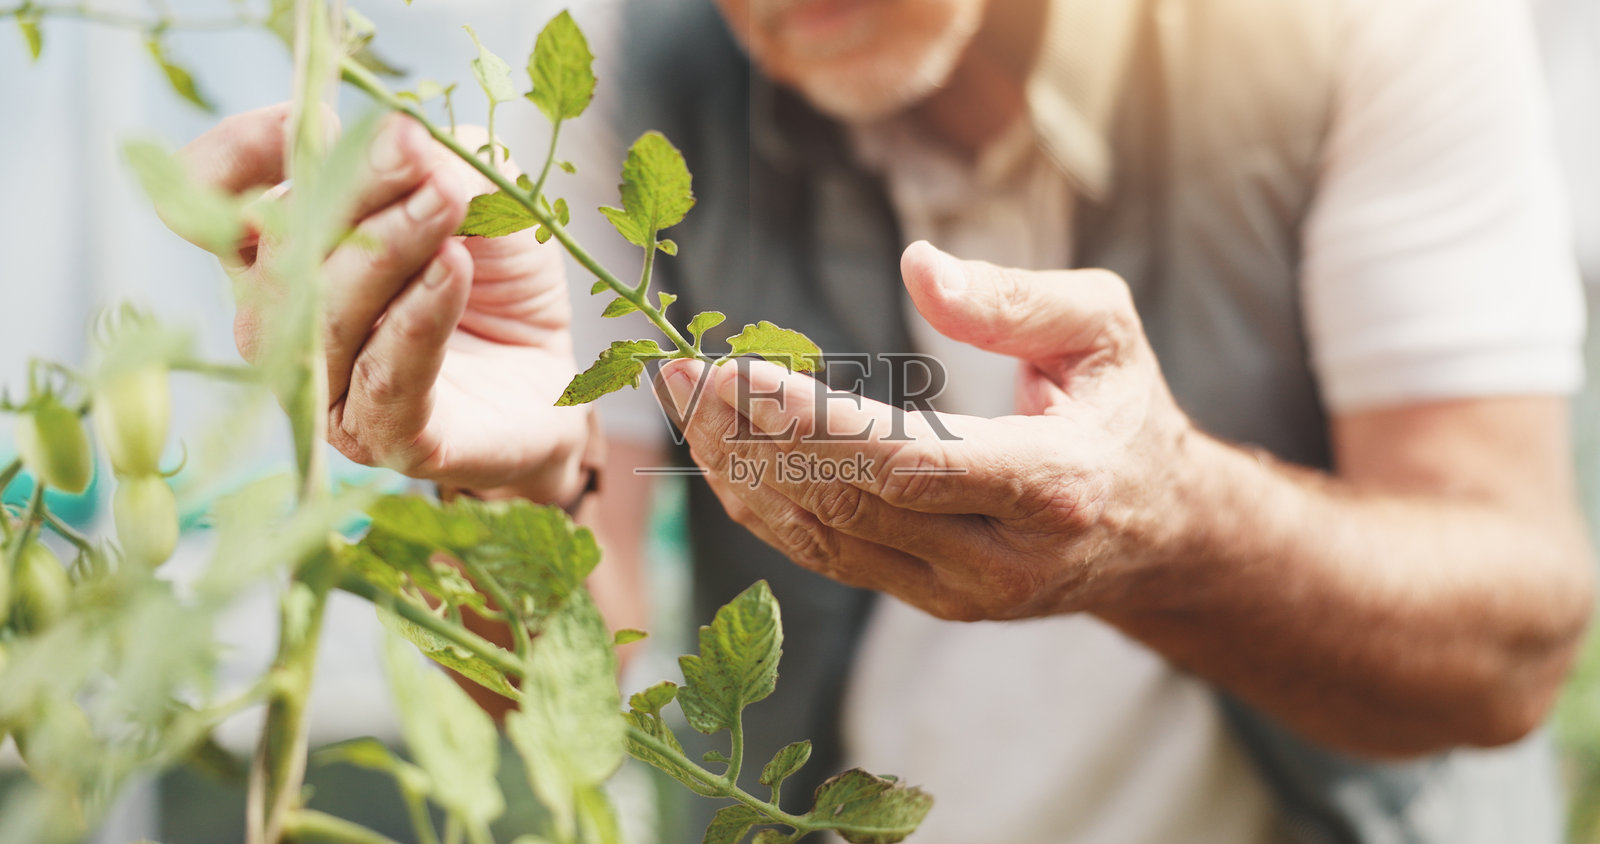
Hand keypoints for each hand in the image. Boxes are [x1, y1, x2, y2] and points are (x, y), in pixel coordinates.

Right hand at [177, 104, 588, 500]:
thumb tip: (402, 142)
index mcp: (281, 252)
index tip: (315, 120)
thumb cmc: (500, 279)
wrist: (555, 379)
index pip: (211, 200)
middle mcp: (285, 322)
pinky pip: (384, 378)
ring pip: (326, 313)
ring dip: (386, 249)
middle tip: (421, 157)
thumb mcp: (484, 196)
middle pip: (280, 249)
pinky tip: (453, 271)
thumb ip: (440, 163)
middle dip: (353, 192)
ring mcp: (327, 389)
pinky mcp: (386, 438)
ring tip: (448, 204)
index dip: (242, 154)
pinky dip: (417, 319)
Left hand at [659, 241, 1192, 620]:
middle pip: (848, 504)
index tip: (733, 370)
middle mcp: (1002, 557)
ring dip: (740, 472)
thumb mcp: (1105, 329)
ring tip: (686, 404)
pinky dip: (765, 507)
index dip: (808, 423)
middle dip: (751, 438)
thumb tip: (917, 267)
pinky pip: (829, 558)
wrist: (1157, 533)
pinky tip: (723, 454)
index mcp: (1052, 484)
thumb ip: (1017, 299)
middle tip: (683, 373)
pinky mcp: (931, 604)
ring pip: (824, 541)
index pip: (905, 463)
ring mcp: (962, 595)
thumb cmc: (1122, 412)